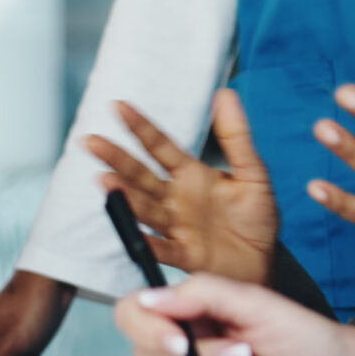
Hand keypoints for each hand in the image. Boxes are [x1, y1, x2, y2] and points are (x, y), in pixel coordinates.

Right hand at [90, 91, 278, 286]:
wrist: (263, 262)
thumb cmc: (257, 218)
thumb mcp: (253, 172)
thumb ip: (236, 136)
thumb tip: (225, 93)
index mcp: (191, 175)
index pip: (160, 147)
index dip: (141, 127)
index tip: (118, 106)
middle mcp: (177, 199)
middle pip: (142, 175)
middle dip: (117, 159)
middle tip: (91, 141)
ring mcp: (177, 227)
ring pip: (146, 208)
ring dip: (125, 196)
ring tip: (104, 180)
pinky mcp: (185, 254)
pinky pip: (163, 248)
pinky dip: (147, 241)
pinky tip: (132, 230)